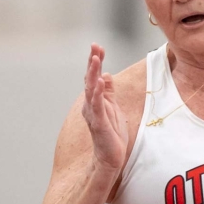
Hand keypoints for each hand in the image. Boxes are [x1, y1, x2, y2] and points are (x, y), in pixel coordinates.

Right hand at [82, 43, 127, 172]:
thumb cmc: (111, 134)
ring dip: (93, 73)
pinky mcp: (99, 123)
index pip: (94, 76)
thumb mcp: (113, 107)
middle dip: (92, 62)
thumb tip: (106, 74)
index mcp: (95, 100)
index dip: (96, 61)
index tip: (98, 46)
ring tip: (95, 58)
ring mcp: (94, 113)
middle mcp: (90, 104)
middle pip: (90, 79)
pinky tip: (99, 82)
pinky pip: (97, 106)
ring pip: (91, 89)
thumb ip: (109, 91)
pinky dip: (97, 93)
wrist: (110, 157)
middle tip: (94, 46)